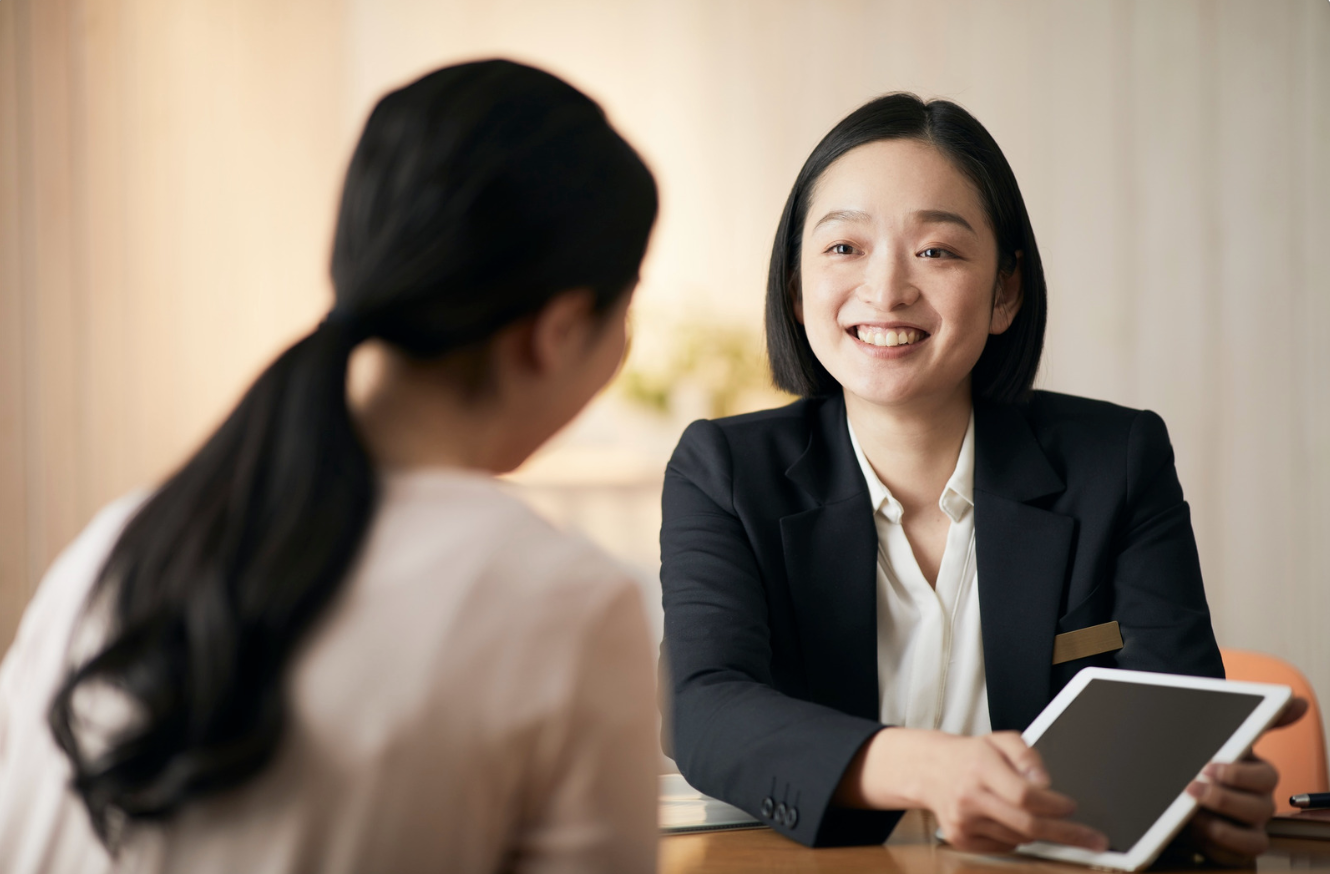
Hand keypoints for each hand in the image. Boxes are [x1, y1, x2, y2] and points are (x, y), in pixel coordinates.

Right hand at [837, 728, 1108, 853]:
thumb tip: (1046, 783)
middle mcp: (969, 796)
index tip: (1071, 807)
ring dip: (1037, 830)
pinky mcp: (960, 838)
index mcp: (980, 766)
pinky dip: (1016, 836)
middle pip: (1026, 824)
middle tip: (1092, 839)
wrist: (930, 770)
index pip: (1024, 794)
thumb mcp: (1000, 740)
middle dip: (1066, 834)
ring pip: (1019, 837)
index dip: (1053, 805)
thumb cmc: (971, 755)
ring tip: (1035, 815)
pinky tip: (1007, 818)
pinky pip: (1004, 846)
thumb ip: (1027, 755)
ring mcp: (963, 821)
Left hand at [1183, 696, 1308, 865]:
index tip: (1213, 767)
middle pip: (1259, 808)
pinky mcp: (1236, 850)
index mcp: (1259, 776)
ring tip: (1192, 812)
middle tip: (1193, 786)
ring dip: (1222, 827)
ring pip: (1253, 838)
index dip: (1241, 775)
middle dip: (1224, 798)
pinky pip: (1237, 856)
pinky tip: (1198, 830)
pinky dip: (1218, 845)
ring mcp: (1250, 829)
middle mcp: (1260, 804)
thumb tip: (1298, 701)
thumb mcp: (1226, 739)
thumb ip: (1260, 721)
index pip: (1266, 776)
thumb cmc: (1211, 763)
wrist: (1185, 789)